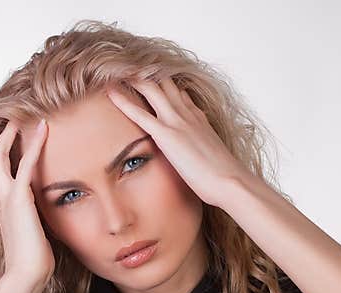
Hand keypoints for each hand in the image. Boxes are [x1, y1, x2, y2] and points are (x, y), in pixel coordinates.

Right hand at [0, 118, 54, 285]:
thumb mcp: (34, 232)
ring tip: (19, 114)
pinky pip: (26, 163)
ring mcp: (6, 196)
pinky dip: (34, 143)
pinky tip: (43, 127)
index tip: (9, 138)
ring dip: (9, 133)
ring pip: (0, 155)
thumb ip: (35, 219)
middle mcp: (0, 197)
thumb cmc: (33, 259)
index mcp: (2, 205)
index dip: (0, 153)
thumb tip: (45, 217)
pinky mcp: (19, 197)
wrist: (26, 273)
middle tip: (8, 117)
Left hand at [105, 78, 251, 208]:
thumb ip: (202, 148)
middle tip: (125, 63)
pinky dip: (123, 100)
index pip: (177, 91)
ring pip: (151, 88)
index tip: (147, 73)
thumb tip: (197, 152)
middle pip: (163, 81)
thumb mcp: (212, 156)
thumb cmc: (225, 177)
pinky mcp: (167, 135)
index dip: (161, 81)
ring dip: (132, 76)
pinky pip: (139, 113)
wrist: (231, 182)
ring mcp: (177, 122)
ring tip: (113, 67)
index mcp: (198, 118)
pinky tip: (109, 90)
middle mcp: (187, 113)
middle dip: (144, 71)